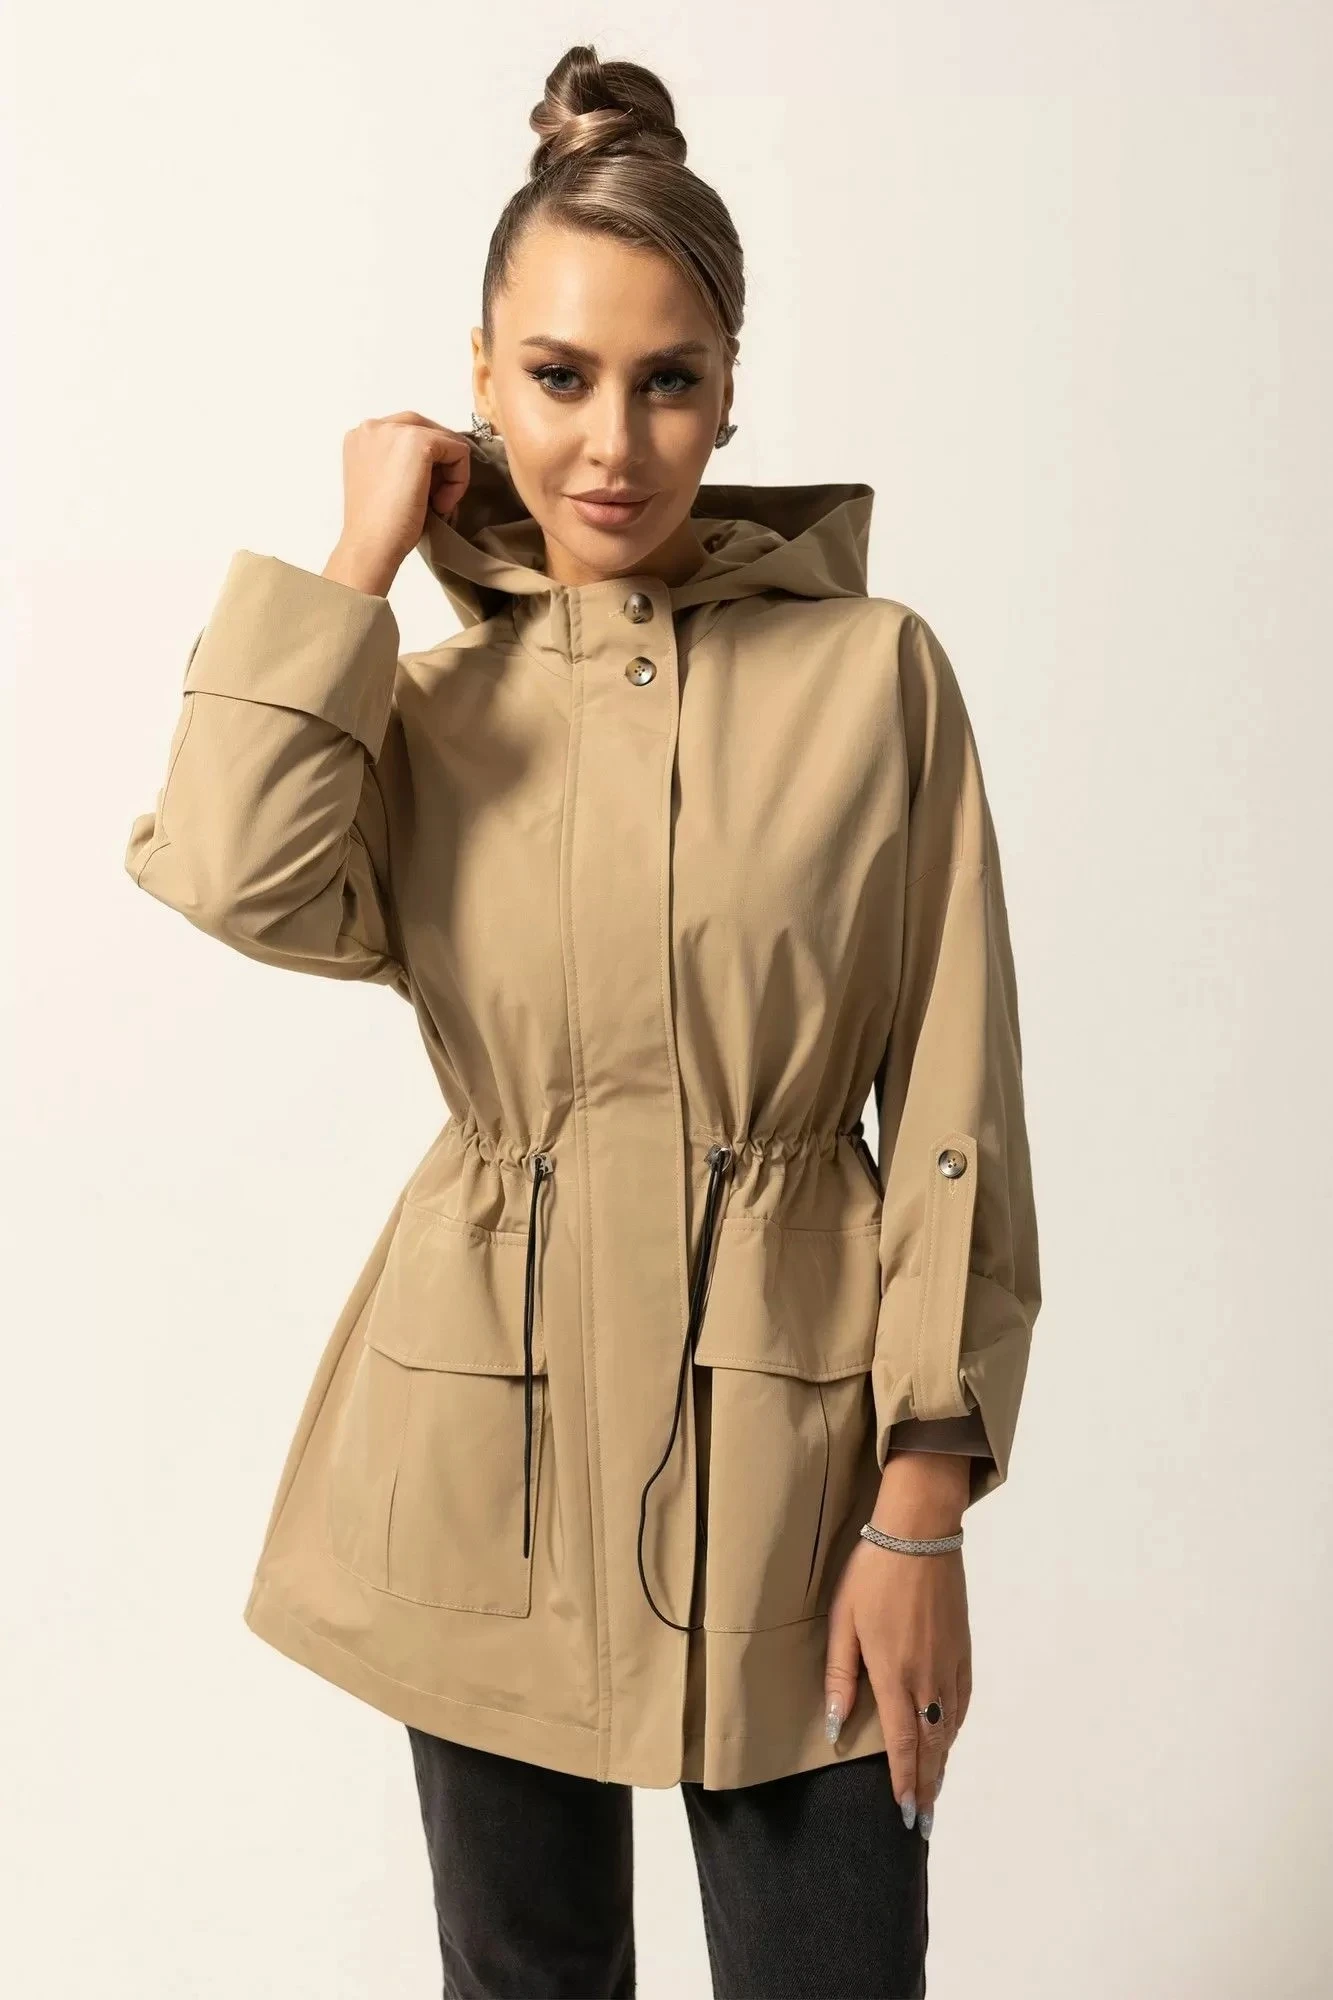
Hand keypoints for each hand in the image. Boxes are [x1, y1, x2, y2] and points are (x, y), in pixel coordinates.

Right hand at [324, 412, 474, 593]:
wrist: (370, 545)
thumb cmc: (378, 526)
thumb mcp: (387, 483)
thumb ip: (402, 463)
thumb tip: (442, 462)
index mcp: (362, 437)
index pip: (408, 433)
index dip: (426, 463)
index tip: (423, 494)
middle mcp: (374, 426)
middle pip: (428, 429)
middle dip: (440, 464)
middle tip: (435, 500)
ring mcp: (395, 430)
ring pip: (445, 440)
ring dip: (450, 474)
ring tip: (437, 505)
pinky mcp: (420, 442)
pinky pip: (459, 451)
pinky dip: (459, 480)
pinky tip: (442, 504)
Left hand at [823, 1455, 972, 1836]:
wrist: (920, 1533)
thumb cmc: (872, 1574)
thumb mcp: (843, 1623)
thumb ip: (841, 1677)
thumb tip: (836, 1727)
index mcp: (895, 1675)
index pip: (902, 1744)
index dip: (905, 1782)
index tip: (907, 1815)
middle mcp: (928, 1678)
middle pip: (932, 1746)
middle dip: (928, 1787)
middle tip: (925, 1823)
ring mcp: (950, 1664)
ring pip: (949, 1728)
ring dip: (943, 1763)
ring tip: (936, 1791)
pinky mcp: (963, 1649)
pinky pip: (962, 1702)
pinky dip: (955, 1729)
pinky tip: (949, 1738)